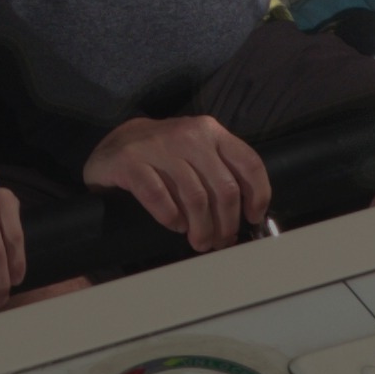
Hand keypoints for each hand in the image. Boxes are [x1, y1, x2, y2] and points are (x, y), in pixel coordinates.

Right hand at [81, 111, 275, 252]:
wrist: (116, 143)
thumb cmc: (164, 155)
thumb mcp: (198, 152)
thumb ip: (221, 171)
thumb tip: (246, 213)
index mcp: (211, 132)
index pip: (248, 163)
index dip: (258, 195)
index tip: (253, 218)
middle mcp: (189, 135)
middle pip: (224, 188)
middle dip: (227, 223)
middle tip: (221, 242)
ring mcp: (159, 147)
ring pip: (195, 197)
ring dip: (202, 228)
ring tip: (200, 241)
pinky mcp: (131, 162)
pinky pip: (159, 197)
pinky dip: (172, 218)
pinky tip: (176, 226)